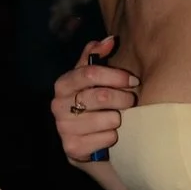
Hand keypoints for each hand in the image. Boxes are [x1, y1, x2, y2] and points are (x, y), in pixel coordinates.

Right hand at [51, 36, 138, 161]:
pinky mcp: (73, 149)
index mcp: (63, 84)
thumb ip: (96, 57)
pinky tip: (108, 134)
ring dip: (119, 119)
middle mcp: (58, 106)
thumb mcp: (92, 79)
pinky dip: (113, 137)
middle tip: (130, 101)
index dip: (116, 76)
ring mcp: (63, 128)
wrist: (85, 140)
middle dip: (123, 98)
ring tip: (117, 119)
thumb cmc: (92, 103)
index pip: (89, 73)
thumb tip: (110, 40)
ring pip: (108, 119)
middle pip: (101, 96)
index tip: (133, 80)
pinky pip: (107, 138)